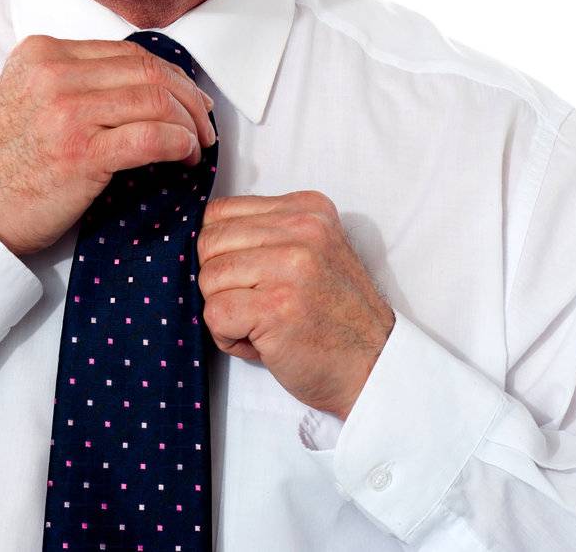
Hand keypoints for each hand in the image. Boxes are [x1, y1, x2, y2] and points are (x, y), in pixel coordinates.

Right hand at [0, 34, 215, 257]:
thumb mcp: (26, 100)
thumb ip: (72, 83)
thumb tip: (140, 88)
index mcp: (41, 53)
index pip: (126, 52)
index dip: (169, 75)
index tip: (186, 98)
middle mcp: (54, 73)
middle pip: (148, 70)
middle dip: (187, 96)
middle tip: (202, 123)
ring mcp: (67, 110)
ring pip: (157, 98)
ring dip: (189, 123)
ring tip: (196, 145)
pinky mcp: (81, 152)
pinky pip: (153, 136)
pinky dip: (180, 144)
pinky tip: (184, 157)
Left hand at [198, 190, 395, 420]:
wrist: (374, 366)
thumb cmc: (334, 316)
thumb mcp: (311, 252)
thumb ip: (266, 235)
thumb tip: (201, 237)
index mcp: (307, 209)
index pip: (220, 212)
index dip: (219, 252)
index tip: (248, 278)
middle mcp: (302, 229)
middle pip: (209, 243)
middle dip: (218, 282)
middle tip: (252, 306)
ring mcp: (291, 266)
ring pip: (208, 278)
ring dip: (223, 311)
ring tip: (260, 326)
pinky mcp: (277, 307)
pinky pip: (214, 313)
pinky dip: (227, 336)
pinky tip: (259, 343)